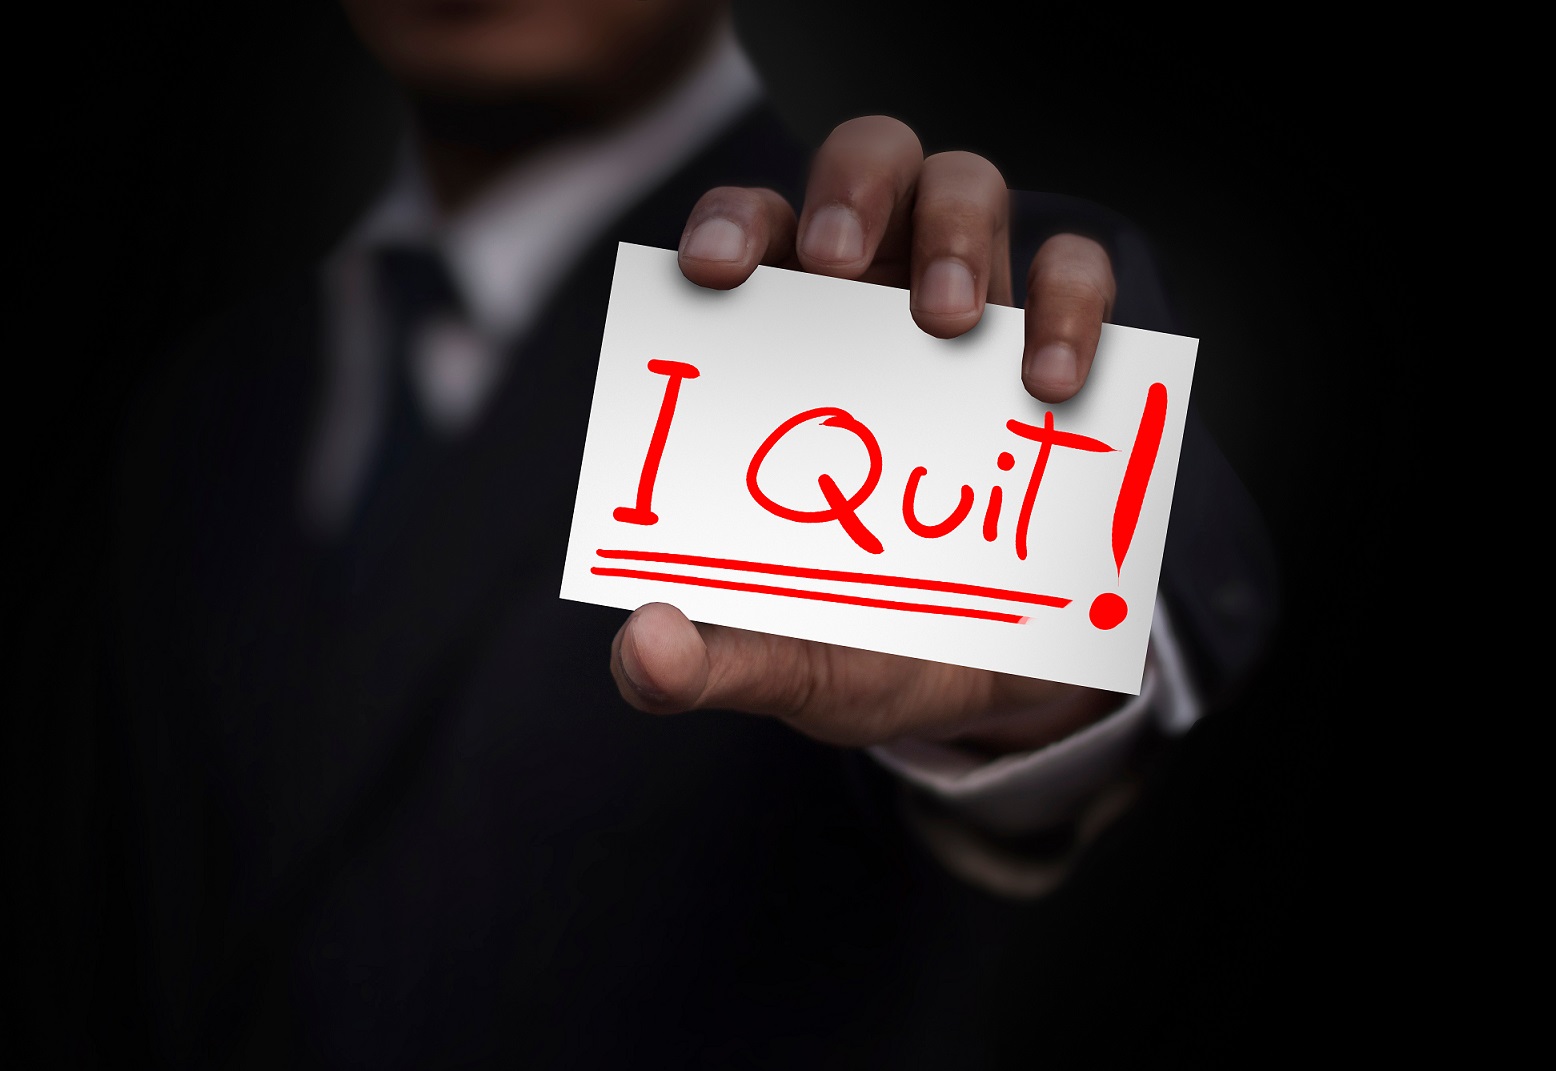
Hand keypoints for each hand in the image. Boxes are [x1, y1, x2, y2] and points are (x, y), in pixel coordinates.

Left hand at [610, 116, 1123, 754]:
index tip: (713, 273)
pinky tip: (1052, 387)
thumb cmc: (875, 643)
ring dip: (956, 234)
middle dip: (849, 191)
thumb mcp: (797, 662)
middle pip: (865, 167)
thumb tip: (642, 650)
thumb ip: (719, 660)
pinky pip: (1080, 273)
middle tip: (839, 263)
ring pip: (968, 188)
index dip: (729, 224)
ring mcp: (977, 314)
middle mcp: (876, 304)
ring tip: (949, 325)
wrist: (999, 687)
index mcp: (787, 349)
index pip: (751, 234)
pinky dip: (1071, 306)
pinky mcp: (1062, 349)